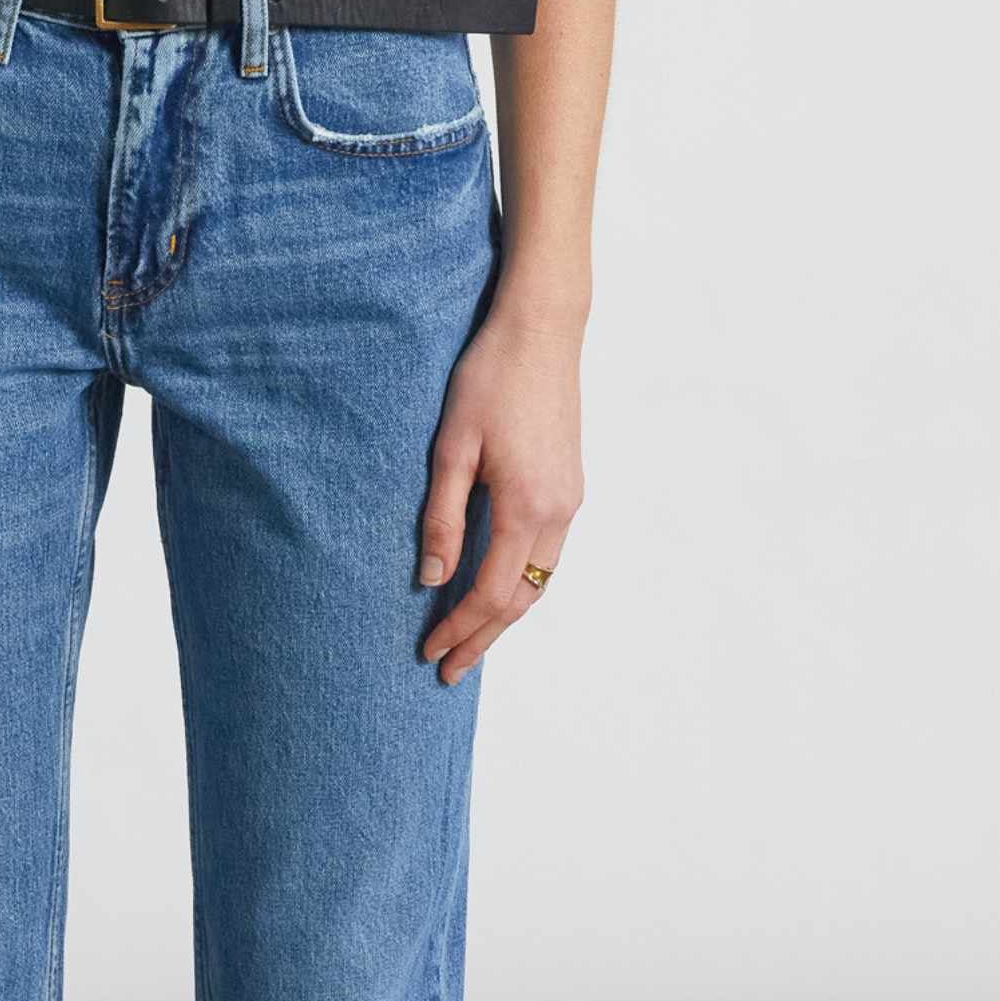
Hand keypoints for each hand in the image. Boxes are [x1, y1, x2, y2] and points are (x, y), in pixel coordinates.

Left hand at [415, 308, 582, 685]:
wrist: (542, 330)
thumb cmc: (490, 378)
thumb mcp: (453, 448)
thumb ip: (442, 517)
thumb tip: (431, 579)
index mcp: (527, 507)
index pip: (490, 593)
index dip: (459, 630)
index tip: (429, 654)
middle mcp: (559, 513)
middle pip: (521, 600)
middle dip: (484, 639)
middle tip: (448, 671)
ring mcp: (570, 500)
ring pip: (539, 581)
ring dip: (505, 615)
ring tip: (471, 639)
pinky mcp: (571, 485)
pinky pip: (547, 554)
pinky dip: (521, 583)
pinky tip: (497, 587)